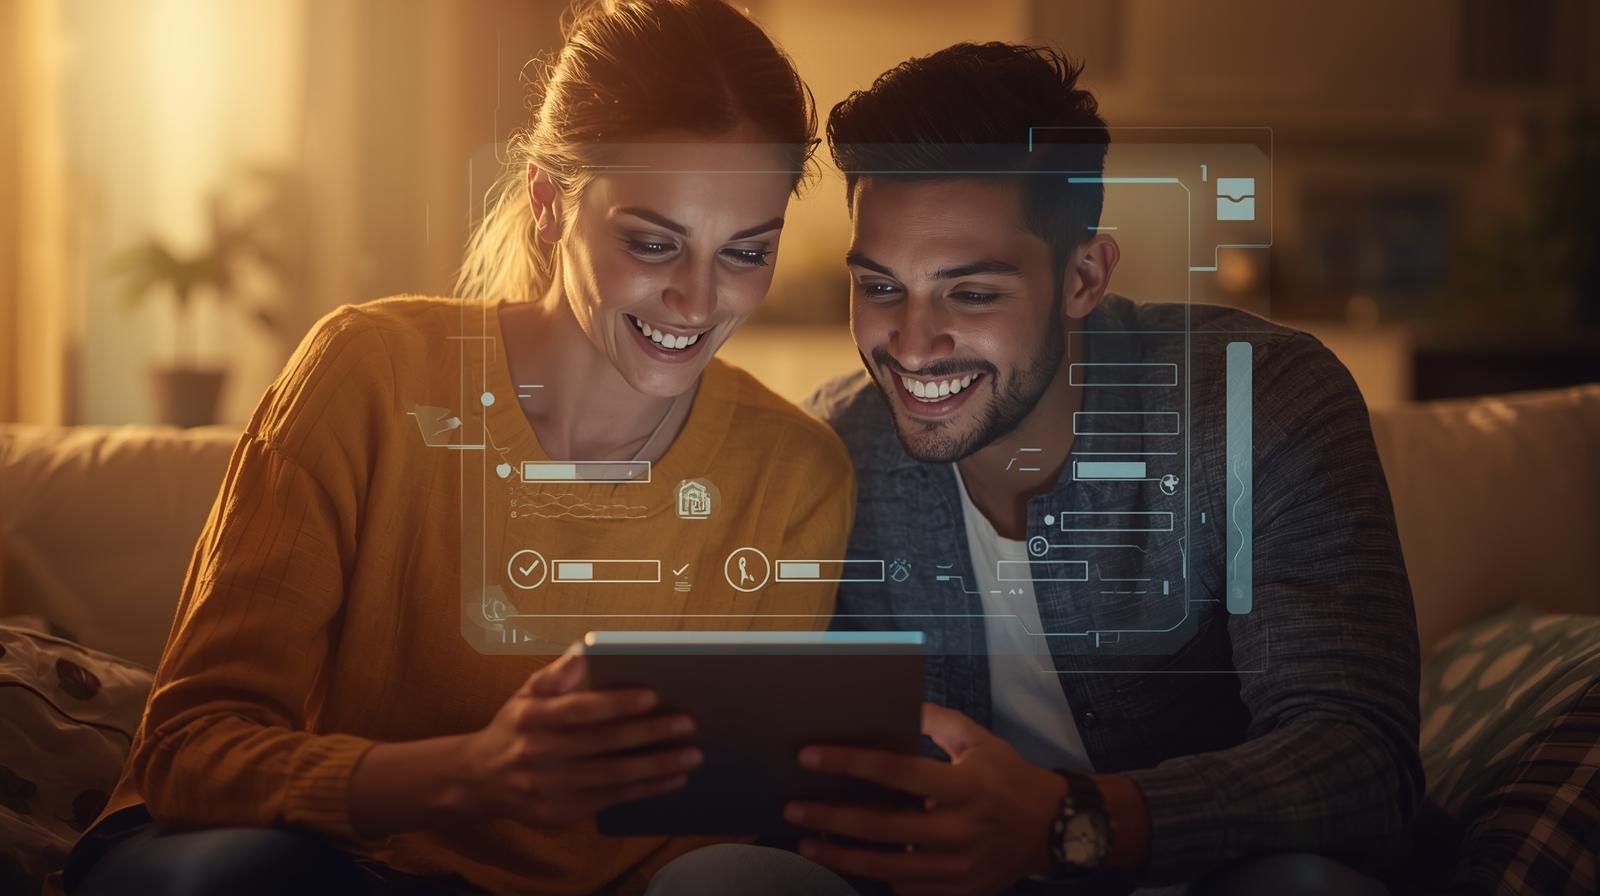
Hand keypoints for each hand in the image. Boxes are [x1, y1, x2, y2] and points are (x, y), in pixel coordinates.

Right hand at [455, 645, 701, 827]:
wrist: (478, 780)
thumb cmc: (515, 729)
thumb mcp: (524, 696)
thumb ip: (554, 675)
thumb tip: (583, 652)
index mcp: (530, 717)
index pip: (578, 710)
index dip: (616, 703)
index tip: (653, 695)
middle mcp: (537, 753)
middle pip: (603, 744)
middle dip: (650, 733)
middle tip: (688, 723)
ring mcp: (548, 788)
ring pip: (613, 776)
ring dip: (657, 765)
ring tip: (692, 753)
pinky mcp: (560, 813)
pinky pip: (611, 800)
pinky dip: (646, 790)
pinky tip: (674, 779)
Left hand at [783, 702, 1067, 895]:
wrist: (1056, 829)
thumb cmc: (1010, 779)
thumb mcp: (979, 740)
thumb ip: (938, 721)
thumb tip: (897, 702)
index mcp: (963, 786)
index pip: (895, 771)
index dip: (849, 762)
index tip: (809, 755)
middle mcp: (959, 829)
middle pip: (882, 827)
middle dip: (831, 818)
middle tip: (792, 809)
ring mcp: (959, 866)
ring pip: (887, 866)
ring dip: (841, 856)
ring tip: (807, 844)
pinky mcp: (960, 891)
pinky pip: (908, 889)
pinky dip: (876, 877)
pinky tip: (848, 864)